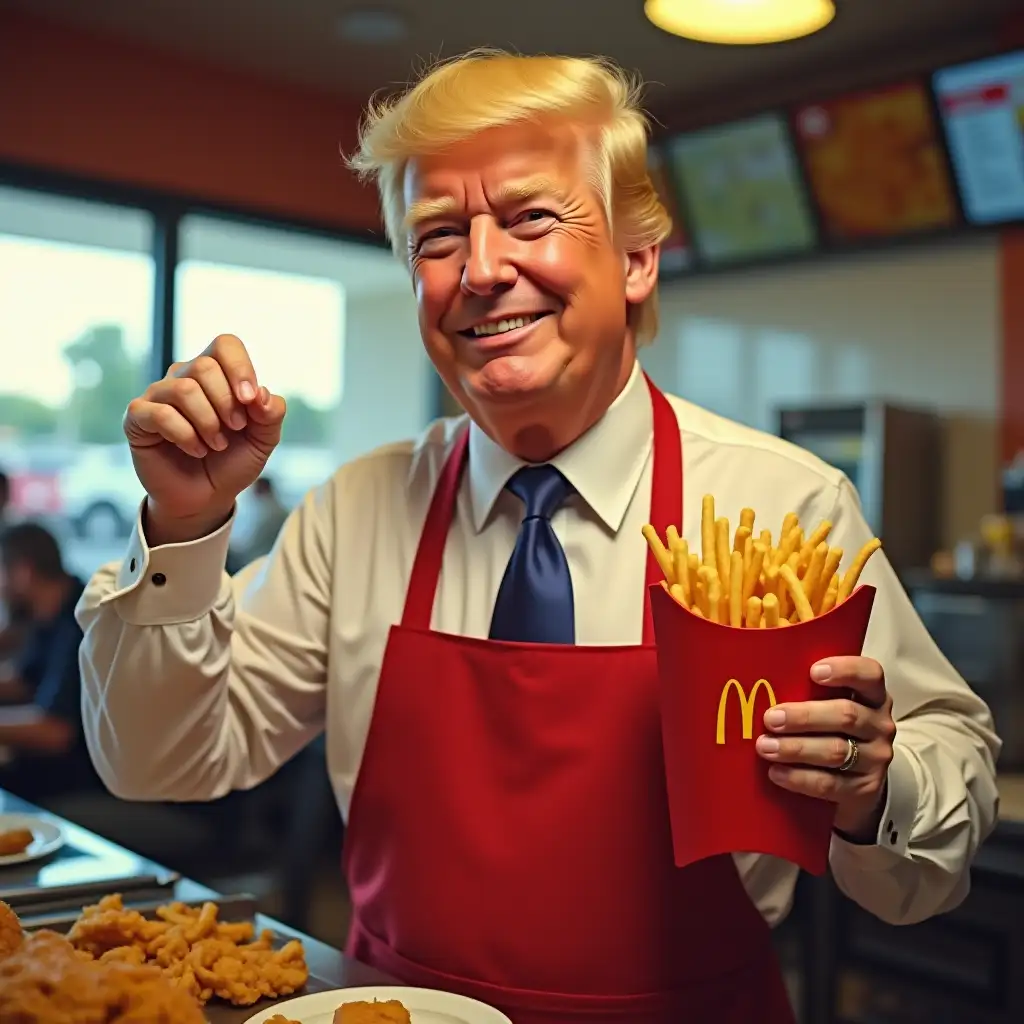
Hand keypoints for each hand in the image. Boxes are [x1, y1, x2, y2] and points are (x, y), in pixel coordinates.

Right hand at [123, 334, 286, 542]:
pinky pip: (159, 413)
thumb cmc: (232, 461)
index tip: (251, 401)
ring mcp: (158, 395)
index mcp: (216, 374)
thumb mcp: (263, 439)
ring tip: (217, 445)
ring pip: (183, 389)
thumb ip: (271, 413)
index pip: (225, 344)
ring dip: (208, 422)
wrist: (206, 498)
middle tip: (235, 429)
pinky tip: (196, 449)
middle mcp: (184, 377)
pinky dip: (184, 435)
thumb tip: (262, 393)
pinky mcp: (138, 418)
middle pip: (204, 366)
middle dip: (227, 402)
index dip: (241, 368)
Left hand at [756, 657, 895, 840]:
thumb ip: (810, 691)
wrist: (858, 777)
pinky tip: (776, 772)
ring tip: (765, 746)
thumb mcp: (832, 704)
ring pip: (836, 751)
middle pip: (846, 715)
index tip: (813, 671)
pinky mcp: (865, 789)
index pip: (870, 674)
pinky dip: (799, 777)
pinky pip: (829, 783)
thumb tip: (761, 679)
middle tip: (770, 718)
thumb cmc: (834, 728)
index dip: (845, 670)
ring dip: (795, 748)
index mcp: (873, 695)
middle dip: (804, 716)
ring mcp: (876, 758)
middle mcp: (880, 724)